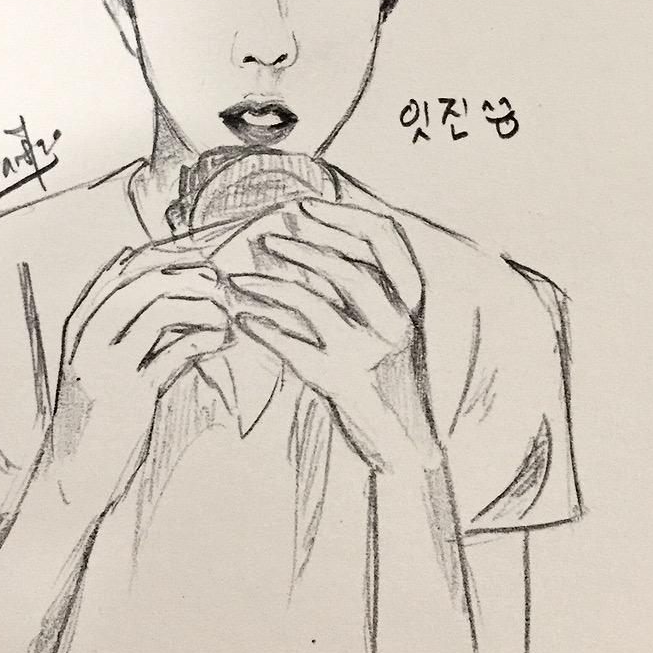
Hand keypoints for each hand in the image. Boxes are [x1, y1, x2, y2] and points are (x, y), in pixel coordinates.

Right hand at [42, 246, 231, 510]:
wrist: (69, 478)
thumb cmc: (90, 417)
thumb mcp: (94, 362)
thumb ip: (119, 326)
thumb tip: (163, 288)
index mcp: (79, 324)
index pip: (123, 268)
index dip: (165, 257)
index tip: (198, 259)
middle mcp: (90, 336)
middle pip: (144, 282)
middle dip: (189, 276)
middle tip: (220, 283)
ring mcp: (109, 363)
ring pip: (160, 309)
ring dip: (201, 305)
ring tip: (225, 313)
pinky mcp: (133, 393)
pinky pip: (177, 351)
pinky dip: (205, 339)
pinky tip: (224, 339)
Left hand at [228, 198, 439, 472]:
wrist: (403, 447)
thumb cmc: (387, 379)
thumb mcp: (388, 326)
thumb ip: (362, 285)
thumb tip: (307, 234)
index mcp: (413, 303)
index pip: (386, 238)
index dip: (343, 215)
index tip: (305, 206)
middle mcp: (397, 326)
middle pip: (348, 268)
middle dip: (302, 247)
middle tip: (267, 238)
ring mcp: (368, 355)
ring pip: (314, 304)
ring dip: (271, 286)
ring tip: (239, 280)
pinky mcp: (340, 383)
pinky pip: (292, 349)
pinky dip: (263, 330)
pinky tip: (242, 321)